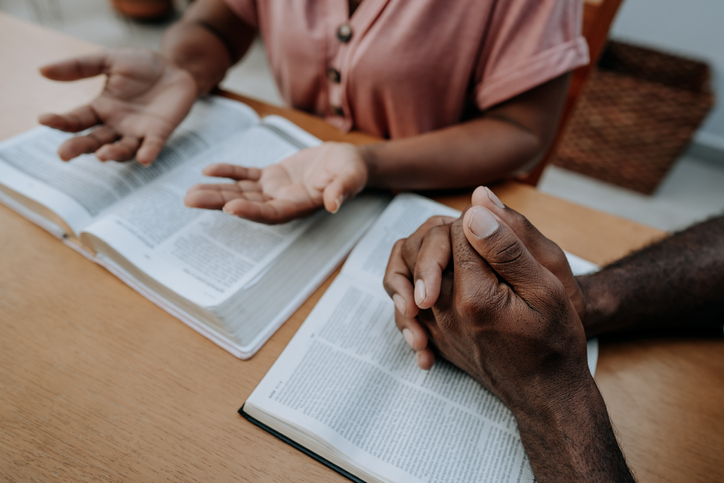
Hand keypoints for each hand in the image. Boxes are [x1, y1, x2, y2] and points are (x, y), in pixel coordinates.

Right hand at [38, 48, 196, 164]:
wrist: (176, 68)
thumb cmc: (142, 66)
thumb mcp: (109, 60)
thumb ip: (79, 66)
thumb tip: (42, 70)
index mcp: (100, 108)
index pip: (76, 120)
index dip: (60, 122)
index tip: (44, 120)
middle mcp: (116, 125)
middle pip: (94, 141)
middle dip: (79, 148)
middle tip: (63, 154)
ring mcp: (137, 132)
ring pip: (122, 149)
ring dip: (112, 153)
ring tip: (102, 155)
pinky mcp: (160, 133)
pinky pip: (153, 146)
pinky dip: (148, 153)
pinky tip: (144, 159)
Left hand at [184, 142, 368, 223]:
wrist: (349, 161)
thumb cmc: (352, 170)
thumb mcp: (352, 176)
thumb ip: (343, 189)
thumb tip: (334, 204)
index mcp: (300, 205)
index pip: (272, 213)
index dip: (251, 212)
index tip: (229, 208)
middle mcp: (283, 202)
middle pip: (247, 205)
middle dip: (218, 203)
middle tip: (190, 200)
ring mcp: (275, 190)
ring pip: (241, 192)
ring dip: (215, 192)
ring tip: (189, 193)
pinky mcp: (272, 176)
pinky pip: (246, 175)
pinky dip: (228, 172)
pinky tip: (209, 170)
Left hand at [427, 207, 632, 481]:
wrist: (544, 391)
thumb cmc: (553, 340)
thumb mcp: (547, 288)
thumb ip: (508, 246)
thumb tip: (475, 206)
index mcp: (475, 295)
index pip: (459, 231)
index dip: (479, 221)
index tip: (501, 232)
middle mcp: (444, 311)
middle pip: (427, 246)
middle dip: (452, 232)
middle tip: (479, 238)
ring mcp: (433, 325)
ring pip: (408, 267)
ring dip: (429, 251)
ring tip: (457, 251)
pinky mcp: (431, 333)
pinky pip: (406, 296)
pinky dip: (416, 280)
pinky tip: (442, 279)